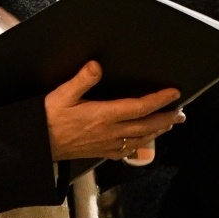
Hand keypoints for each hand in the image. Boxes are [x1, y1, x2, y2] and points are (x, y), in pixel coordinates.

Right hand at [45, 61, 183, 160]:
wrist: (36, 144)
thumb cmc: (48, 117)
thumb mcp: (62, 94)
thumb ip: (81, 80)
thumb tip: (96, 65)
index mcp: (103, 115)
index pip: (139, 107)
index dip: (159, 100)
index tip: (174, 93)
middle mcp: (109, 132)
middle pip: (146, 126)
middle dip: (166, 119)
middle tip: (181, 113)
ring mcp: (106, 144)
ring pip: (140, 139)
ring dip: (157, 131)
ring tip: (170, 125)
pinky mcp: (100, 152)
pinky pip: (127, 151)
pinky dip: (141, 145)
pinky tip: (144, 143)